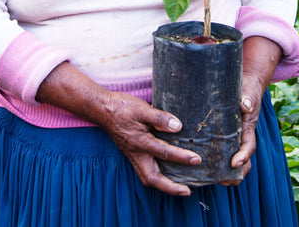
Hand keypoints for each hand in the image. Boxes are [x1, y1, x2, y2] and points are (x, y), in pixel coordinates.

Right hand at [35, 63, 198, 196]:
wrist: (102, 109)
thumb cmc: (122, 108)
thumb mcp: (141, 109)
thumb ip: (160, 118)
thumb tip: (178, 127)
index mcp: (140, 142)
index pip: (164, 153)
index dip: (182, 157)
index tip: (196, 159)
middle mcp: (136, 154)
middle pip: (153, 179)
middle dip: (170, 188)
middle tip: (187, 191)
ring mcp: (133, 156)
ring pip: (148, 178)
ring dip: (164, 185)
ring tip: (179, 187)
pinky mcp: (132, 154)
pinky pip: (145, 172)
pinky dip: (157, 177)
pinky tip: (167, 174)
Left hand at [220, 36, 282, 185]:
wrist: (245, 82)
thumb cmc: (246, 86)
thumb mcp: (248, 90)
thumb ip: (247, 96)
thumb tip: (244, 105)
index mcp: (248, 127)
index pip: (249, 146)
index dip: (243, 157)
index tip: (234, 164)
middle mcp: (242, 135)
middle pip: (243, 159)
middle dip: (236, 173)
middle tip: (223, 182)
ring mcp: (233, 136)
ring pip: (232, 158)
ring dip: (225, 172)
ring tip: (212, 180)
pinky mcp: (223, 134)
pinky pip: (221, 150)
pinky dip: (215, 160)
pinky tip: (200, 165)